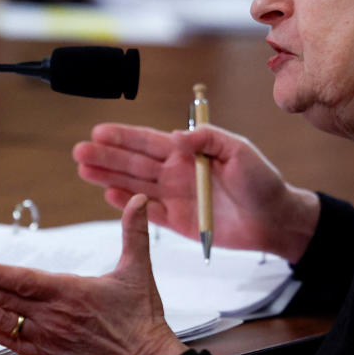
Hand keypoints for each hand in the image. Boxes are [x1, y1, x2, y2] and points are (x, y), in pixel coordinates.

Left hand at [0, 194, 185, 354]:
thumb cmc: (141, 316)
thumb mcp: (139, 269)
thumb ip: (136, 232)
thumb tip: (140, 199)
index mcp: (73, 293)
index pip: (25, 281)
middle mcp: (55, 317)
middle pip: (5, 300)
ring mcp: (49, 338)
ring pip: (3, 320)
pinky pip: (12, 342)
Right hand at [73, 123, 319, 262]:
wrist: (275, 220)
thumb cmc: (263, 182)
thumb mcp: (240, 151)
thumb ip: (209, 139)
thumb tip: (176, 136)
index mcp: (190, 152)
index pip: (150, 141)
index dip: (124, 137)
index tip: (98, 131)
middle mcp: (177, 172)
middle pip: (134, 162)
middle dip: (106, 156)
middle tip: (78, 151)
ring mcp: (175, 197)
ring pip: (134, 185)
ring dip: (108, 177)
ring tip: (83, 170)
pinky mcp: (178, 222)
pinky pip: (146, 212)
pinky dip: (128, 204)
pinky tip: (108, 195)